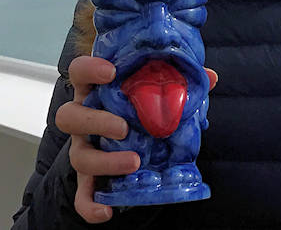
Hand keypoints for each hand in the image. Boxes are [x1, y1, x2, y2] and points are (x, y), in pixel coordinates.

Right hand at [55, 55, 217, 222]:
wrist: (137, 135)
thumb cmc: (143, 103)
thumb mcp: (160, 87)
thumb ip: (181, 79)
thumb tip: (211, 77)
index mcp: (98, 89)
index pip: (80, 71)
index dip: (89, 69)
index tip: (112, 72)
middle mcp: (86, 117)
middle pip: (69, 116)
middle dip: (95, 121)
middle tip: (124, 127)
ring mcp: (86, 147)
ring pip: (77, 156)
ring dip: (104, 162)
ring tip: (134, 162)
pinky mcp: (90, 176)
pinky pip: (83, 193)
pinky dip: (90, 204)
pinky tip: (106, 211)